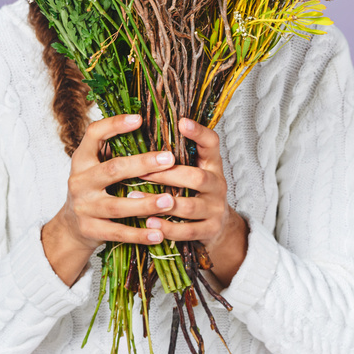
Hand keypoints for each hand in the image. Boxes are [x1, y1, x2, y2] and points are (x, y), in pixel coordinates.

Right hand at [41, 113, 179, 284]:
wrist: (70, 227)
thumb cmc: (93, 189)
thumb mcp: (94, 166)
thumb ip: (113, 150)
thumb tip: (150, 126)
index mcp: (82, 160)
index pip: (93, 134)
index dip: (114, 125)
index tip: (139, 119)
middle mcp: (80, 181)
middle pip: (112, 170)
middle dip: (142, 164)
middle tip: (169, 159)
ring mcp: (84, 207)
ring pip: (117, 206)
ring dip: (145, 204)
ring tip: (169, 201)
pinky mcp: (91, 230)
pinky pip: (118, 233)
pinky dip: (140, 234)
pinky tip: (159, 233)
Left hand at [128, 116, 248, 287]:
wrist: (217, 226)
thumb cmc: (195, 191)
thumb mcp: (193, 169)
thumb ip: (177, 154)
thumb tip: (142, 128)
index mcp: (212, 164)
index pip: (212, 143)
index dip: (199, 132)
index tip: (181, 121)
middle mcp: (218, 185)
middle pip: (197, 178)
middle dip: (168, 175)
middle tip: (141, 171)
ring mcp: (215, 209)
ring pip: (190, 206)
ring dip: (161, 203)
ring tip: (135, 197)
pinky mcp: (210, 230)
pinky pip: (188, 231)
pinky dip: (167, 228)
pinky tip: (149, 223)